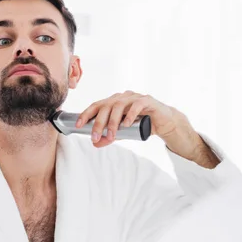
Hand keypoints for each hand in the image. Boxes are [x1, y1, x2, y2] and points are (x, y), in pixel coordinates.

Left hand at [77, 91, 219, 167]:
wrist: (163, 123)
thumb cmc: (140, 124)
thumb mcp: (122, 133)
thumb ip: (109, 137)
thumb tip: (95, 144)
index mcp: (113, 101)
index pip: (96, 105)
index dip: (86, 114)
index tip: (78, 125)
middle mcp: (122, 97)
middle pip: (106, 106)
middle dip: (98, 122)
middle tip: (94, 136)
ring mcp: (134, 97)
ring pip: (119, 106)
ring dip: (113, 122)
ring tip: (111, 136)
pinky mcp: (147, 100)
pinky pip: (136, 105)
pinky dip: (129, 115)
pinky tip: (125, 124)